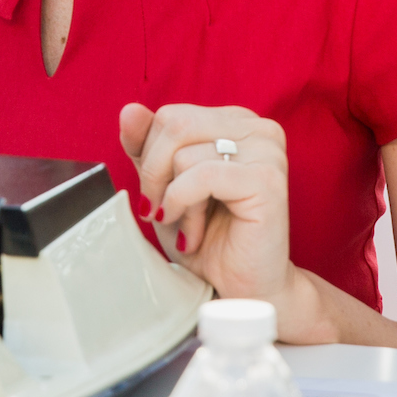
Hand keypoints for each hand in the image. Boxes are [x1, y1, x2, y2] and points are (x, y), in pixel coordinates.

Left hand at [119, 102, 333, 343]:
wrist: (242, 287)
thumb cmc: (208, 237)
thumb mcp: (165, 186)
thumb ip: (148, 147)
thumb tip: (129, 110)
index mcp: (235, 122)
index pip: (170, 116)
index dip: (150, 157)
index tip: (155, 195)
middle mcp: (257, 128)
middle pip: (174, 125)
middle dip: (154, 173)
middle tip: (159, 212)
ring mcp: (268, 151)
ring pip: (184, 152)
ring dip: (173, 199)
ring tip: (188, 227)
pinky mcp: (267, 179)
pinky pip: (202, 176)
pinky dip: (184, 205)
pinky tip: (192, 232)